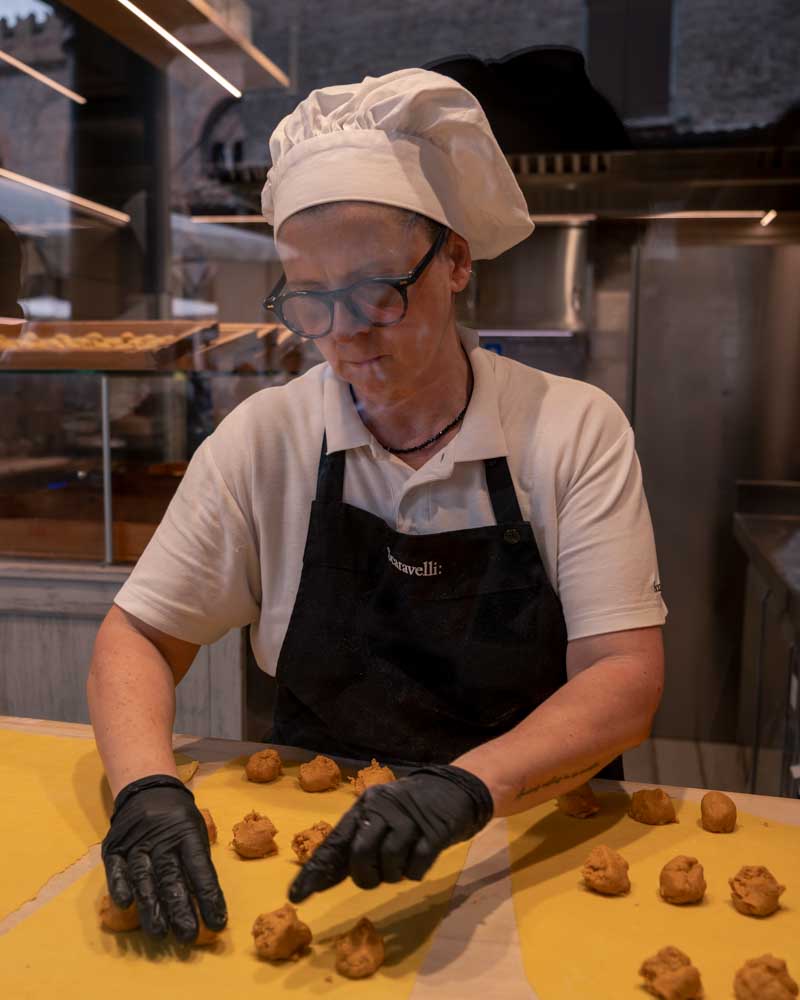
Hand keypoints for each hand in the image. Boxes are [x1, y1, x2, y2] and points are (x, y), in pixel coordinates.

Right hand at [101, 774, 226, 942]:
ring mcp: (136, 843)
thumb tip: (207, 903)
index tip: (217, 922)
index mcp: (187, 834)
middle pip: (172, 877)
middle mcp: (162, 839)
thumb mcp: (195, 830)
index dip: (209, 896)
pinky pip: (117, 869)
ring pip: (144, 878)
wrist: (147, 789)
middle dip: (180, 909)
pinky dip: (120, 886)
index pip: (201, 868)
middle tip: (188, 935)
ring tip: (159, 932)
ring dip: (152, 907)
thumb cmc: (177, 817)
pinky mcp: (115, 847)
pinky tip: (125, 904)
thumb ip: (197, 862)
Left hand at [288, 765, 492, 901]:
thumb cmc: (409, 809)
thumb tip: (323, 876)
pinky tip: (419, 858)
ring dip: (393, 873)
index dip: (314, 871)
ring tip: (402, 860)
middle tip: (375, 875)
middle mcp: (382, 808)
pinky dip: (415, 871)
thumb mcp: (380, 817)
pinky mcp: (433, 832)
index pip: (334, 842)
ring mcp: (409, 819)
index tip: (296, 897)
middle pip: (360, 854)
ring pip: (389, 864)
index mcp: (365, 806)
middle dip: (365, 875)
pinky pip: (415, 867)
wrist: (454, 789)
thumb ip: (355, 843)